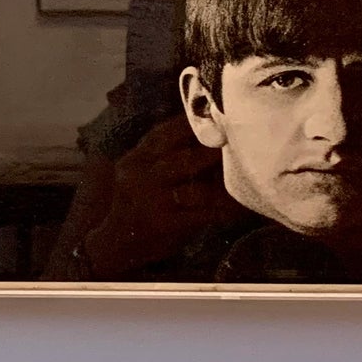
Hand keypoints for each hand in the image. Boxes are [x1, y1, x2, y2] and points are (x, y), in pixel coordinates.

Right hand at [83, 113, 230, 278]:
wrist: (115, 244)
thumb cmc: (136, 203)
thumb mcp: (138, 172)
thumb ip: (162, 153)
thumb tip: (205, 132)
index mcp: (135, 159)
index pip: (164, 134)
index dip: (192, 125)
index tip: (217, 117)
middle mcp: (141, 176)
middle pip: (184, 158)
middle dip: (214, 153)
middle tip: (241, 146)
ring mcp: (153, 202)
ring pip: (197, 189)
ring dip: (225, 186)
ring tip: (246, 178)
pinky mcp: (165, 224)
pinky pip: (203, 214)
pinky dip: (225, 211)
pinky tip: (240, 208)